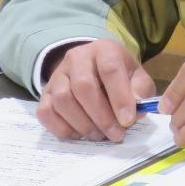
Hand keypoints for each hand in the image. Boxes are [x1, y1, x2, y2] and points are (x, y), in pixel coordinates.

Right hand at [37, 37, 155, 142]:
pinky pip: (46, 112)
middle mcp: (77, 58)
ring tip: (99, 135)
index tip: (128, 121)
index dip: (119, 97)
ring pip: (62, 100)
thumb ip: (140, 91)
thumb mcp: (137, 77)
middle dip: (101, 116)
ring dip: (83, 124)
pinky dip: (62, 128)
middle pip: (83, 86)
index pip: (110, 69)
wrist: (92, 69)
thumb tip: (135, 110)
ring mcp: (57, 75)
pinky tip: (79, 134)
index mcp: (104, 50)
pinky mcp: (44, 93)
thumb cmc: (119, 76)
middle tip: (115, 134)